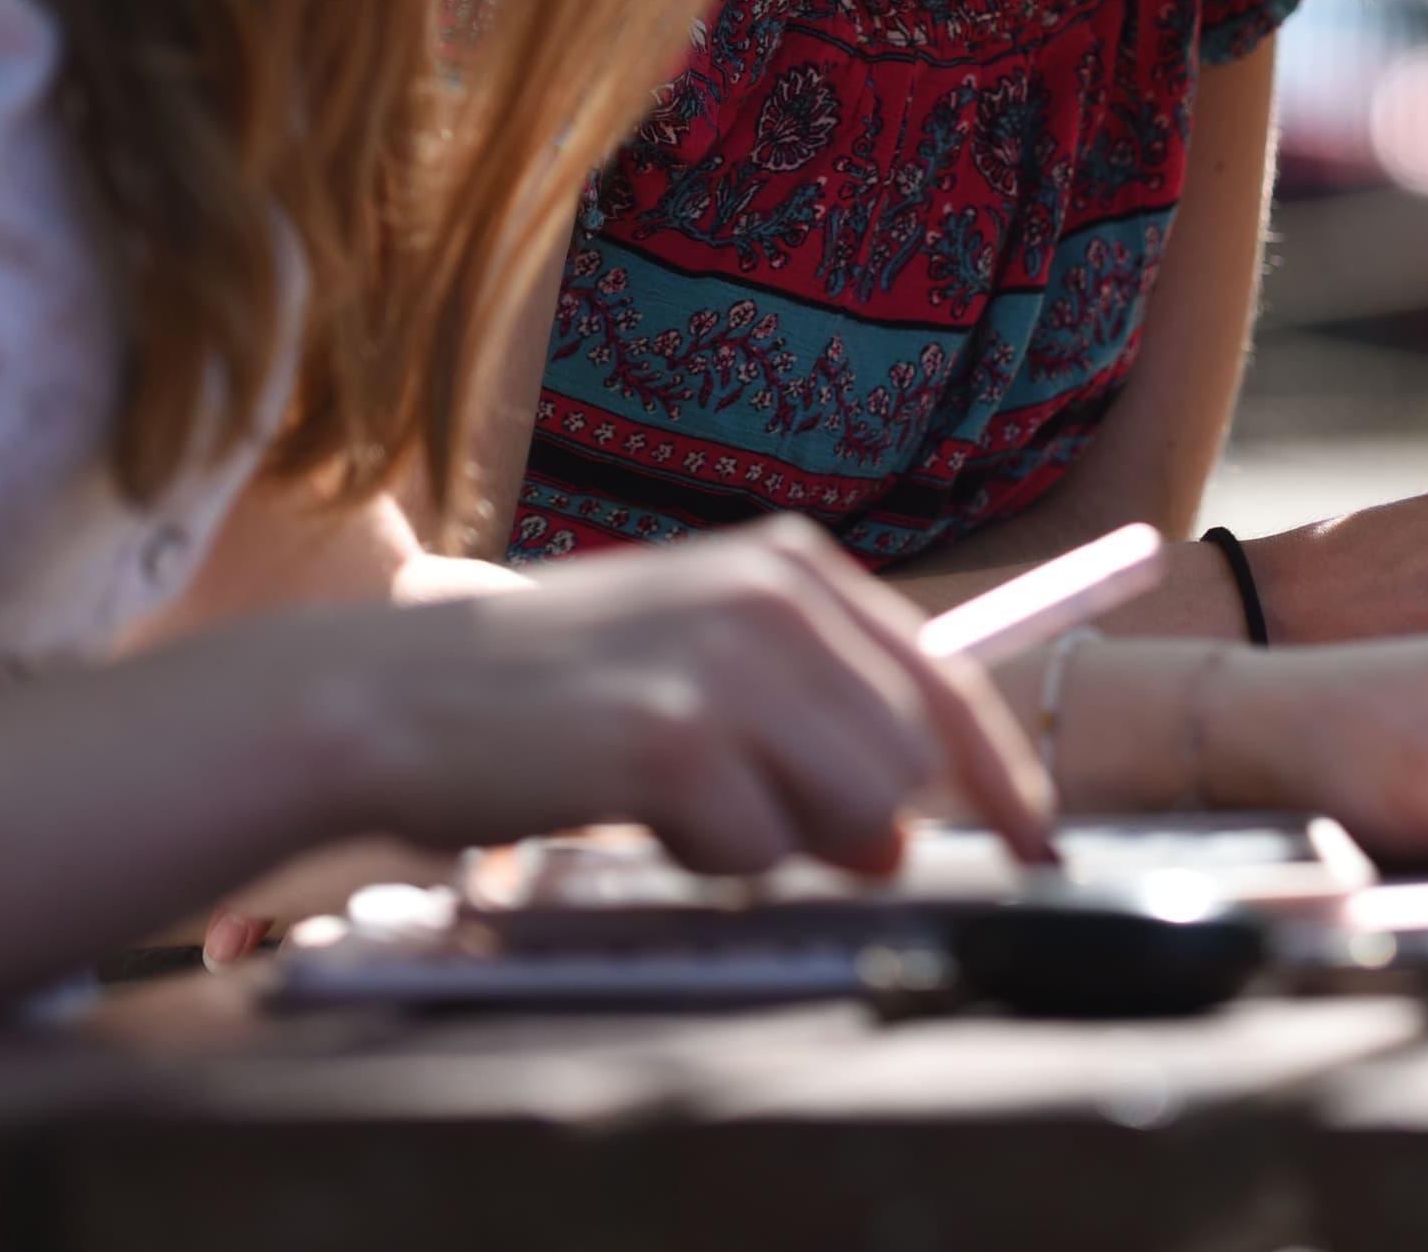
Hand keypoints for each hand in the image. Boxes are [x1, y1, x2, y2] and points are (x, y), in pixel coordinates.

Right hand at [331, 519, 1051, 875]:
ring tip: (671, 800)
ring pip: (855, 818)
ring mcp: (728, 666)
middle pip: (909, 766)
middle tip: (727, 805)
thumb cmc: (542, 694)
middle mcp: (776, 597)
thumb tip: (901, 838)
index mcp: (791, 567)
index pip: (948, 680)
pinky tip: (622, 809)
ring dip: (771, 842)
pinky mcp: (673, 741)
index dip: (1001, 777)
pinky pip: (755, 854)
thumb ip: (813, 732)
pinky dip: (698, 860)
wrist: (384, 696)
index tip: (1042, 849)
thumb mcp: (696, 670)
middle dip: (841, 821)